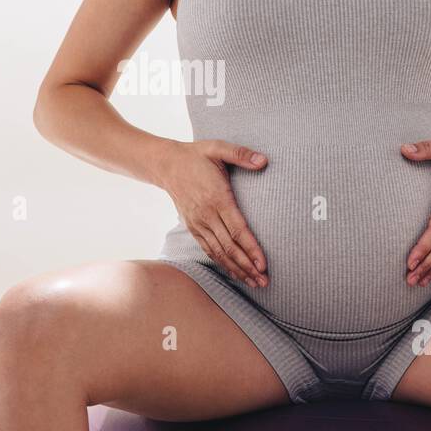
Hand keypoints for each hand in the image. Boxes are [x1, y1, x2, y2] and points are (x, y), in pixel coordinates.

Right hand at [155, 140, 269, 287]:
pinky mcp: (193, 227)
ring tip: (254, 283)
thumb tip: (264, 161)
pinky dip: (222, 264)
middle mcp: (206, 215)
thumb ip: (241, 154)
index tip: (264, 264)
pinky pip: (209, 250)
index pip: (237, 230)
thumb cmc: (196, 156)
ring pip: (219, 253)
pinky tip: (235, 273)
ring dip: (237, 269)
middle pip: (229, 247)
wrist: (166, 164)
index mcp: (216, 198)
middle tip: (264, 281)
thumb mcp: (218, 148)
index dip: (251, 249)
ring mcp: (198, 223)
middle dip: (248, 266)